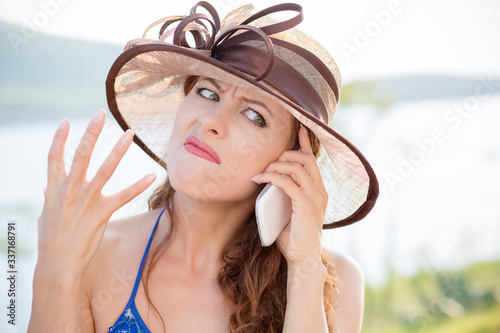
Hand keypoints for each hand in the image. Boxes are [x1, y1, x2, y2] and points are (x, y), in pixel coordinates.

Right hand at [37, 109, 155, 276]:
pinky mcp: (101, 213)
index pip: (54, 157)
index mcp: (54, 188)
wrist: (57, 263)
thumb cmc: (52, 239)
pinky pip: (123, 196)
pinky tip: (151, 176)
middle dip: (92, 132)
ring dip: (118, 150)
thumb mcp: (47, 214)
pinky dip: (138, 186)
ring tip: (129, 134)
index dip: (59, 138)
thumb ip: (50, 197)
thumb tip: (48, 187)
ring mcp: (86, 200)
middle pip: (81, 155)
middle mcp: (69, 190)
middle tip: (101, 114)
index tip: (66, 121)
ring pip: (105, 169)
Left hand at [251, 125, 327, 265]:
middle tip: (266, 163)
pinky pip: (288, 182)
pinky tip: (260, 179)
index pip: (312, 160)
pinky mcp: (306, 205)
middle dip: (284, 154)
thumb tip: (265, 180)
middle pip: (305, 159)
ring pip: (297, 167)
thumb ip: (282, 195)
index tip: (299, 130)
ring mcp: (315, 197)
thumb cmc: (292, 237)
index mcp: (318, 191)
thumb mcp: (287, 210)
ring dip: (276, 165)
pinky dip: (272, 177)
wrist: (302, 259)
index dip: (305, 143)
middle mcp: (320, 191)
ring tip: (261, 172)